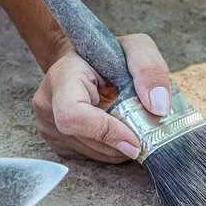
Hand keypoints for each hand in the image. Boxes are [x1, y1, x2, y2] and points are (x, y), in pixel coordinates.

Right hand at [32, 34, 170, 162]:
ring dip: (119, 148)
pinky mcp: (58, 144)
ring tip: (131, 126)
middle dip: (122, 142)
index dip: (106, 132)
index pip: (73, 115)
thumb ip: (149, 68)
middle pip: (87, 140)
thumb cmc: (106, 54)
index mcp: (61, 77)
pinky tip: (118, 131)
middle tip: (144, 131)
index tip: (135, 140)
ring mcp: (48, 127)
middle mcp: (47, 104)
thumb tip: (159, 107)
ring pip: (92, 154)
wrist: (82, 62)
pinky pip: (90, 158)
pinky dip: (112, 150)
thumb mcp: (134, 48)